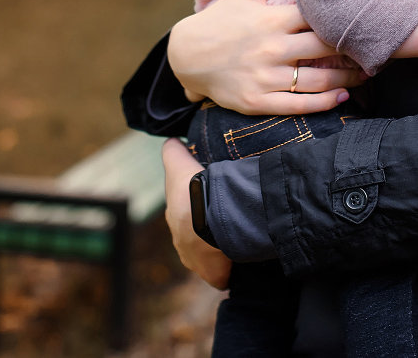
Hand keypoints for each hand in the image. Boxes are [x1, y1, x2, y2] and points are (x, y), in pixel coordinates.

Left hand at [162, 138, 230, 289]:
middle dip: (210, 231)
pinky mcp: (213, 276)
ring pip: (211, 257)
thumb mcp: (178, 163)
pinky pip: (223, 275)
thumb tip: (173, 141)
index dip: (198, 209)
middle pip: (197, 239)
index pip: (185, 216)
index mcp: (176, 219)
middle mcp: (182, 245)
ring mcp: (197, 263)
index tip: (214, 203)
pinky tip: (244, 259)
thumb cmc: (192, 190)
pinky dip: (231, 269)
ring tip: (241, 237)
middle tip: (231, 218)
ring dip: (222, 249)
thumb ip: (173, 151)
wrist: (207, 219)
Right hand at [167, 0, 363, 114]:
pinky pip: (299, 106)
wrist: (185, 56)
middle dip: (353, 49)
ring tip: (366, 74)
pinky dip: (325, 103)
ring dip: (348, 78)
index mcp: (272, 19)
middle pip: (325, 48)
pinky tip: (343, 97)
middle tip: (375, 48)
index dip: (346, 18)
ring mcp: (265, 78)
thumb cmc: (220, 21)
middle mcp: (271, 49)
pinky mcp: (258, 101)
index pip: (320, 17)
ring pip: (318, 81)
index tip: (367, 18)